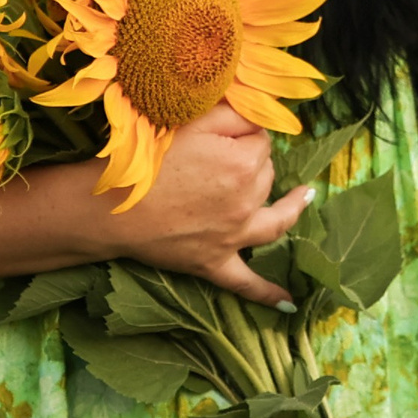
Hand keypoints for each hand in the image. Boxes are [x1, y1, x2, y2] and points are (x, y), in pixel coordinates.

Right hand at [107, 104, 312, 305]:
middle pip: (266, 176)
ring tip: (305, 196)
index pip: (261, 142)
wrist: (112, 207)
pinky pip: (246, 283)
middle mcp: (247, 202)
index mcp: (244, 164)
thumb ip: (232, 114)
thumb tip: (257, 119)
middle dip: (254, 163)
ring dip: (292, 209)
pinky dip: (268, 293)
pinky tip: (289, 303)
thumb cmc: (148, 159)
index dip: (244, 135)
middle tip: (224, 156)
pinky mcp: (215, 263)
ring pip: (274, 220)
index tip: (222, 134)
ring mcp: (234, 237)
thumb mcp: (190, 121)